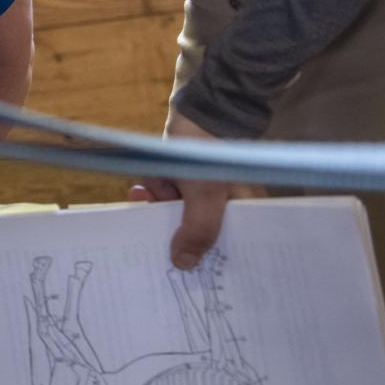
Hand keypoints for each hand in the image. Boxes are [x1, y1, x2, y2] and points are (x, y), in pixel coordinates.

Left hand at [129, 115, 262, 269]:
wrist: (195, 112)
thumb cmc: (211, 153)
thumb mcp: (206, 194)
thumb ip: (198, 230)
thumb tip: (184, 265)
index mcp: (243, 212)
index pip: (228, 247)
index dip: (207, 261)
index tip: (183, 272)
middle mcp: (225, 207)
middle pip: (197, 235)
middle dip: (172, 234)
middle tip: (150, 239)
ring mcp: (202, 195)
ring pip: (175, 217)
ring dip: (158, 207)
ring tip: (149, 193)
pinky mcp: (183, 183)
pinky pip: (164, 199)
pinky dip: (153, 194)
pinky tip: (142, 189)